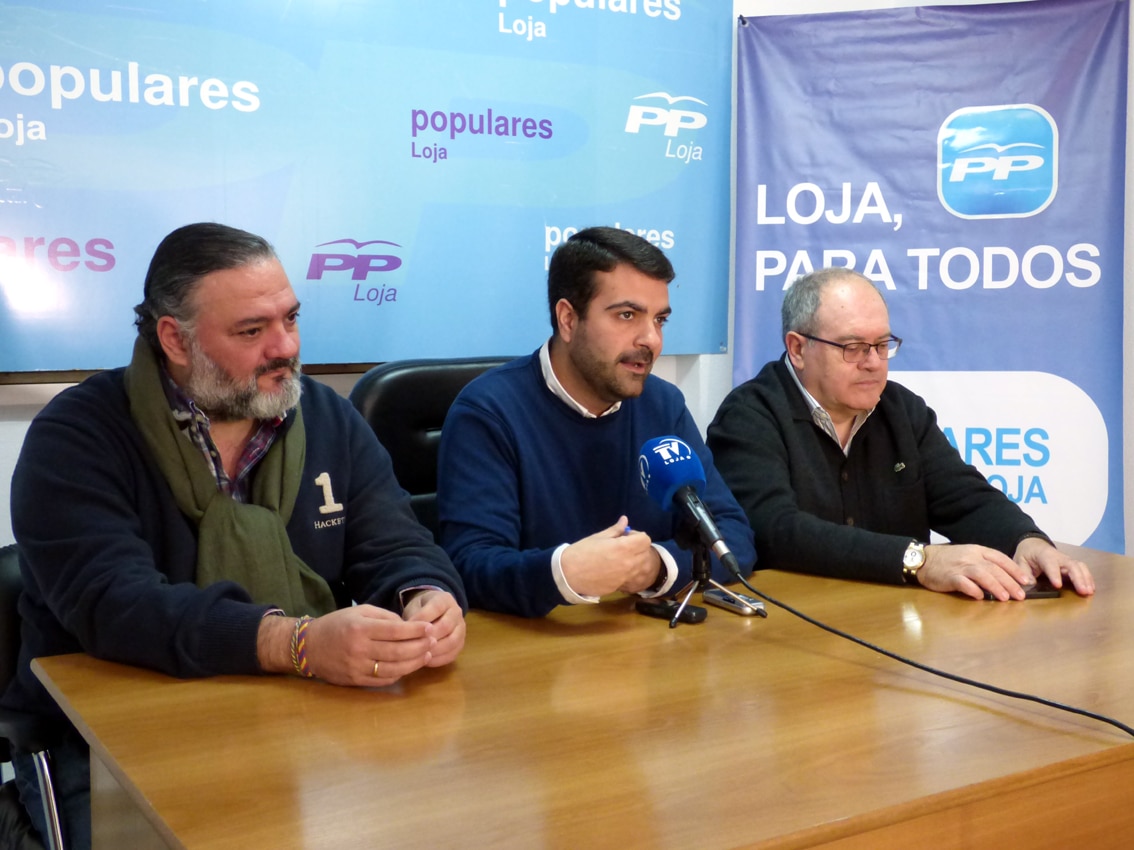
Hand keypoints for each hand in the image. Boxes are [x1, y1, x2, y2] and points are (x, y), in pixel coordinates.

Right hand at [303, 605, 435, 686]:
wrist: (309, 647)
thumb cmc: (337, 625)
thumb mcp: (359, 612)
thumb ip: (384, 617)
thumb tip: (407, 625)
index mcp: (361, 628)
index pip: (395, 630)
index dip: (415, 631)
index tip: (429, 628)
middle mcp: (359, 649)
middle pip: (398, 651)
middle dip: (420, 647)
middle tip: (433, 642)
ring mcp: (357, 667)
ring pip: (393, 668)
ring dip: (414, 663)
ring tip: (426, 655)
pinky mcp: (355, 681)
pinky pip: (383, 680)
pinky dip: (399, 674)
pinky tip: (408, 666)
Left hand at [402, 590, 466, 667]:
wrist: (434, 612)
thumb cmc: (420, 610)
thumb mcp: (414, 607)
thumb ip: (413, 617)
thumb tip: (407, 633)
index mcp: (445, 599)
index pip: (436, 608)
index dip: (422, 619)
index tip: (406, 629)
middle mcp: (457, 612)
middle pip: (446, 626)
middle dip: (428, 637)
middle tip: (413, 645)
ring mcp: (461, 628)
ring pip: (452, 641)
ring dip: (435, 650)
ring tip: (419, 655)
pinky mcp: (460, 643)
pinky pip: (453, 653)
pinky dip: (439, 659)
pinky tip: (426, 661)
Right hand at [560, 516, 660, 597]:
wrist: (568, 574)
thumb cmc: (581, 552)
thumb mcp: (598, 537)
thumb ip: (615, 530)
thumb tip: (625, 520)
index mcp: (623, 548)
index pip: (645, 540)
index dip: (638, 536)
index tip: (626, 537)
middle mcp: (628, 563)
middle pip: (645, 553)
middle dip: (638, 548)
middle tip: (624, 547)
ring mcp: (625, 577)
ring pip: (640, 567)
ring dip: (635, 561)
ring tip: (619, 559)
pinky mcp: (620, 586)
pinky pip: (630, 577)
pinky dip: (627, 573)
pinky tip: (613, 570)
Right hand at [915, 543, 1036, 600]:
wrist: (924, 560)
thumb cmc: (949, 560)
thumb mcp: (969, 555)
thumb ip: (985, 563)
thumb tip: (1005, 578)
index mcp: (978, 550)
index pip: (1000, 559)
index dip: (1014, 570)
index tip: (1026, 581)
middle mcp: (971, 557)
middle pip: (994, 569)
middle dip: (1009, 582)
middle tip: (1020, 595)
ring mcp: (960, 566)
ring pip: (982, 575)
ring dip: (995, 586)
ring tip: (1005, 598)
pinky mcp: (950, 577)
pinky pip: (964, 583)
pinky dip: (973, 590)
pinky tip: (981, 597)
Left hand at [1014, 537, 1094, 596]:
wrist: (1033, 545)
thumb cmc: (1027, 555)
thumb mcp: (1020, 562)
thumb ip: (1024, 573)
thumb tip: (1029, 585)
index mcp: (1044, 555)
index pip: (1051, 564)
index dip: (1055, 575)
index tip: (1057, 586)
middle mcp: (1059, 557)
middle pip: (1071, 566)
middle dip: (1078, 579)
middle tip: (1083, 591)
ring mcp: (1067, 560)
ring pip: (1080, 567)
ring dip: (1086, 579)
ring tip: (1089, 592)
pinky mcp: (1072, 565)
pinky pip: (1082, 570)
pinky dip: (1088, 579)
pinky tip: (1091, 588)